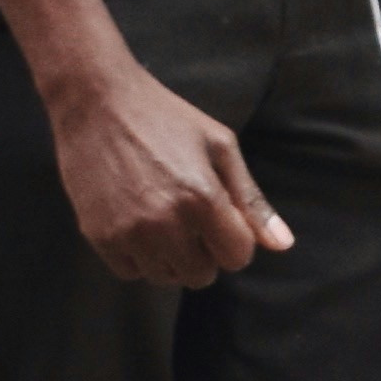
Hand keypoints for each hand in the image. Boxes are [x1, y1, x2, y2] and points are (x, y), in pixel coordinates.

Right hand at [49, 56, 290, 289]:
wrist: (96, 103)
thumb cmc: (165, 118)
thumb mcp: (219, 145)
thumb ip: (252, 200)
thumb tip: (284, 246)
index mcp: (203, 198)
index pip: (237, 257)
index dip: (234, 238)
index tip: (220, 215)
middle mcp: (166, 223)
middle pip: (202, 275)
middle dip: (204, 251)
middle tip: (189, 214)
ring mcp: (130, 234)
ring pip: (166, 278)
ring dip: (170, 256)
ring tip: (161, 214)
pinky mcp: (100, 237)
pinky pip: (130, 273)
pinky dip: (138, 256)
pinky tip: (136, 219)